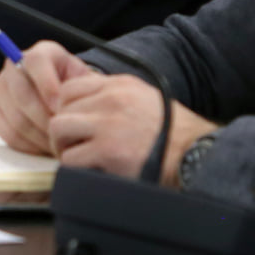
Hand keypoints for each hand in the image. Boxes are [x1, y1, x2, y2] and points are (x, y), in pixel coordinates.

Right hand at [0, 41, 93, 154]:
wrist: (62, 98)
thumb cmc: (74, 89)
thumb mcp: (85, 82)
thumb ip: (84, 88)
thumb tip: (79, 106)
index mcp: (41, 53)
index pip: (35, 61)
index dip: (47, 85)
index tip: (60, 108)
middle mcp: (15, 66)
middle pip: (22, 93)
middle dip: (45, 119)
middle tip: (62, 135)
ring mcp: (0, 88)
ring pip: (15, 117)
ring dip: (38, 136)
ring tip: (57, 144)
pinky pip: (7, 133)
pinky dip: (27, 144)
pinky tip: (43, 145)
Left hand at [50, 71, 217, 185]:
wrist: (195, 154)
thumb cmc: (174, 134)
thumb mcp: (145, 99)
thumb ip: (117, 97)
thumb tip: (88, 106)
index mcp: (120, 85)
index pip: (70, 87)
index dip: (66, 108)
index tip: (73, 124)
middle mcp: (111, 99)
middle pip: (61, 107)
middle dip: (63, 129)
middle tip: (73, 145)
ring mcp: (108, 124)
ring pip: (59, 129)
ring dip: (64, 146)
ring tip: (78, 158)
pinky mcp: (107, 151)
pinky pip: (70, 158)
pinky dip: (75, 167)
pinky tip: (90, 170)